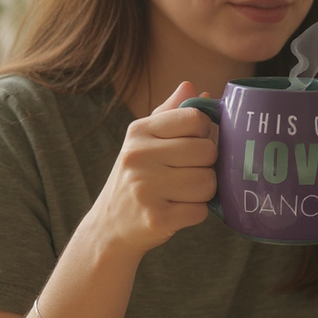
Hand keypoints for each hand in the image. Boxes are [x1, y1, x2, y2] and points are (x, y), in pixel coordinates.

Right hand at [89, 82, 217, 258]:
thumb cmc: (135, 179)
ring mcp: (146, 188)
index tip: (193, 144)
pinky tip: (176, 210)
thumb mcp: (143, 141)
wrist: (108, 228)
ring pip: (208, 182)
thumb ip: (170, 114)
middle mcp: (138, 156)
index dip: (204, 133)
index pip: (195, 118)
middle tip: (187, 173)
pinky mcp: (156, 218)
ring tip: (181, 193)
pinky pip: (201, 210)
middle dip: (206, 165)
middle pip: (207, 151)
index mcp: (139, 131)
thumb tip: (194, 88)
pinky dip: (195, 213)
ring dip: (203, 192)